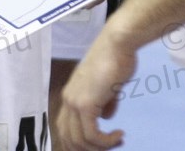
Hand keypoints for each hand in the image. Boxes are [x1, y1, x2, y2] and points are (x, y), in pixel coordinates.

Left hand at [55, 33, 137, 149]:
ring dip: (101, 146)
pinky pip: (92, 135)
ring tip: (117, 141)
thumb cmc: (116, 59)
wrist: (117, 44)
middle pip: (69, 137)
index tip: (100, 145)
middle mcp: (68, 100)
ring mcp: (74, 102)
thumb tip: (106, 117)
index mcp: (70, 94)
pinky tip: (119, 135)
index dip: (80, 142)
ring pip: (80, 140)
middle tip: (109, 147)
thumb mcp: (108, 87)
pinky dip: (106, 141)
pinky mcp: (85, 104)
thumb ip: (105, 103)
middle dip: (88, 149)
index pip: (65, 128)